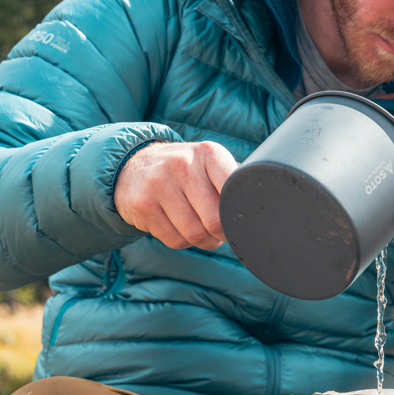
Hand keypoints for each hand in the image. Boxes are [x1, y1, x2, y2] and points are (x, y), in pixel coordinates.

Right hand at [114, 141, 238, 249]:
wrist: (133, 166)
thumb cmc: (184, 171)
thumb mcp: (208, 163)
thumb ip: (231, 181)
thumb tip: (260, 207)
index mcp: (208, 152)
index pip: (234, 192)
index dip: (238, 215)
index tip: (238, 220)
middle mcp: (182, 164)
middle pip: (215, 220)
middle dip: (222, 235)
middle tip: (220, 233)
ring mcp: (159, 184)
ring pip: (195, 234)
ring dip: (204, 242)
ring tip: (202, 231)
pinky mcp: (142, 205)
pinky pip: (175, 240)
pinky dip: (183, 242)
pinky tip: (180, 228)